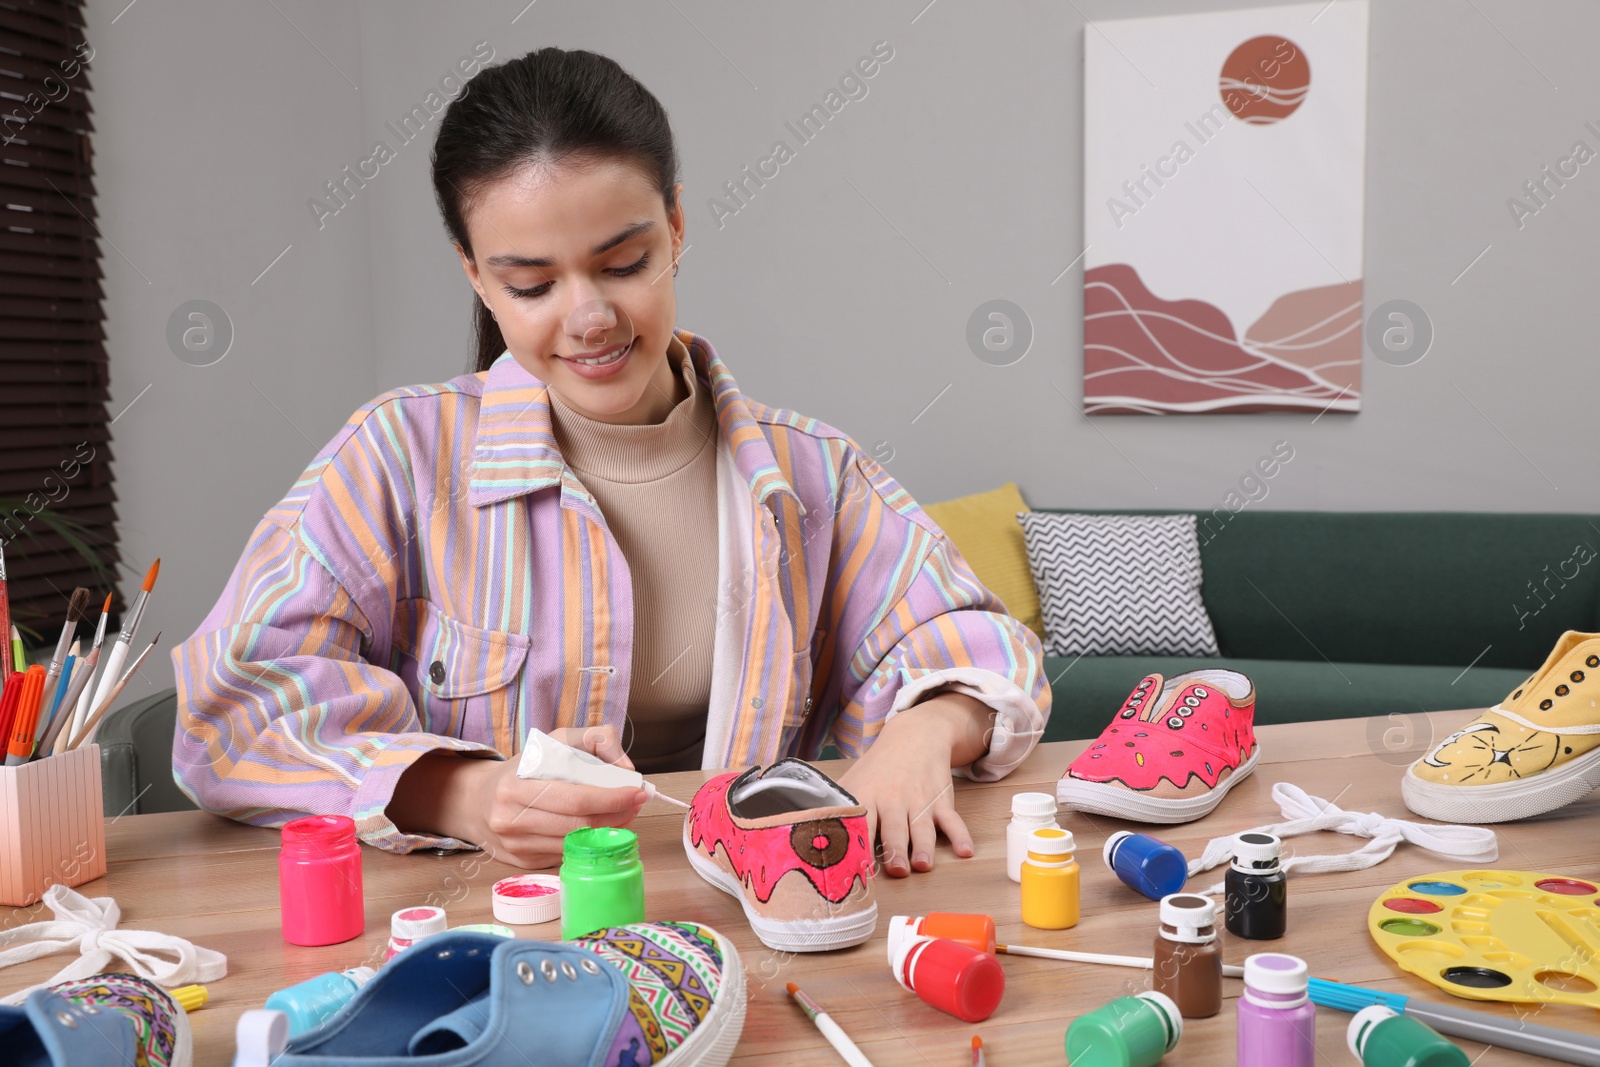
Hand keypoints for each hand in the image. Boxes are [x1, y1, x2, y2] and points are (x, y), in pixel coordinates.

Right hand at [389, 724, 644, 868]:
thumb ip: (595, 739)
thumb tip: (625, 766)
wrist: (477, 800)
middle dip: (616, 815)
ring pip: (575, 844)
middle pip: (579, 825)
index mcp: (516, 785)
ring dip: (608, 831)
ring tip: (625, 814)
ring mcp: (515, 845)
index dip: (611, 798)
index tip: (637, 791)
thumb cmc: (524, 769)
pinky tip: (599, 828)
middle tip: (637, 803)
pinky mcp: (522, 862)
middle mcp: (511, 818)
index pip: (575, 798)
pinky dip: (589, 843)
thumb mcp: (555, 741)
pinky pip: (565, 855)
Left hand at [837, 692, 990, 876]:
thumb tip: (804, 835)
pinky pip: (953, 821)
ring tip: (923, 865)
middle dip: (895, 849)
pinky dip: (961, 836)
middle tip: (896, 870)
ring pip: (922, 828)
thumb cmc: (877, 770)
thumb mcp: (853, 782)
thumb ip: (834, 809)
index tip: (854, 864)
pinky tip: (965, 851)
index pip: (860, 821)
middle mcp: (894, 800)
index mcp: (868, 797)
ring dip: (924, 847)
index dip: (857, 842)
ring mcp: (920, 801)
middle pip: (894, 828)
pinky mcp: (941, 802)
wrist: (914, 737)